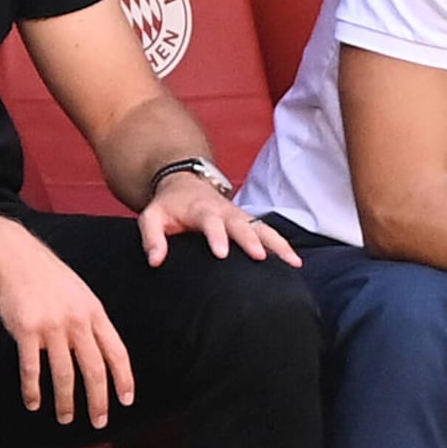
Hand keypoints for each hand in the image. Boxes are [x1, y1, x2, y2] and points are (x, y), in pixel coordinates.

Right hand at [0, 224, 134, 427]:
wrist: (12, 254)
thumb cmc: (44, 274)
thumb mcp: (78, 291)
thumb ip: (89, 318)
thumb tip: (98, 347)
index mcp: (93, 311)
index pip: (116, 351)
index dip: (124, 379)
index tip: (127, 400)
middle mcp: (77, 321)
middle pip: (94, 370)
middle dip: (99, 401)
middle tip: (99, 422)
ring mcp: (52, 326)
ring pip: (64, 374)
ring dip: (65, 402)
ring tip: (65, 418)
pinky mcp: (26, 330)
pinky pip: (32, 368)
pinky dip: (33, 390)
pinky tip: (33, 402)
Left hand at [136, 172, 300, 268]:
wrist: (186, 184)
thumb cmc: (168, 206)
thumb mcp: (151, 216)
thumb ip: (151, 237)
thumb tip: (156, 261)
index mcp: (201, 210)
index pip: (210, 222)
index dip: (216, 237)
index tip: (221, 254)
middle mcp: (225, 212)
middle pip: (241, 224)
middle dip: (251, 240)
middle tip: (260, 257)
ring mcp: (240, 216)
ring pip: (262, 227)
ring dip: (277, 244)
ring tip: (292, 263)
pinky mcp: (249, 222)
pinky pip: (269, 232)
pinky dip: (282, 245)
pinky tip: (295, 263)